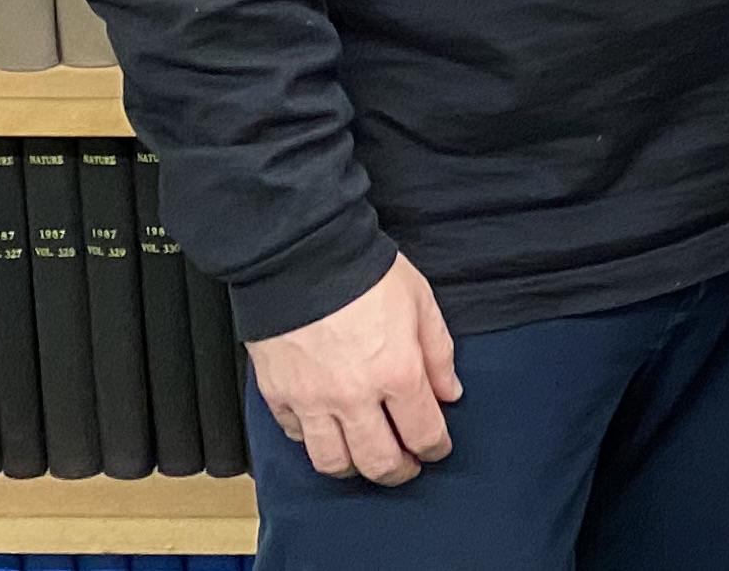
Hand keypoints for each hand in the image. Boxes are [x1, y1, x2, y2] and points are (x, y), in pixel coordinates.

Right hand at [247, 253, 460, 484]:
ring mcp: (312, 402)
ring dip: (354, 468)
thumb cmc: (366, 273)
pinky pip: (296, 437)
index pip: (423, 432)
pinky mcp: (279, 397)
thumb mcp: (421, 302)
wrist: (304, 257)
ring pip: (333, 463)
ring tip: (365, 458)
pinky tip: (326, 430)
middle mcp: (355, 397)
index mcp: (397, 372)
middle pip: (378, 461)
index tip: (438, 448)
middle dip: (399, 471)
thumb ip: (438, 352)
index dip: (436, 447)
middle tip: (407, 466)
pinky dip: (313, 441)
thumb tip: (449, 393)